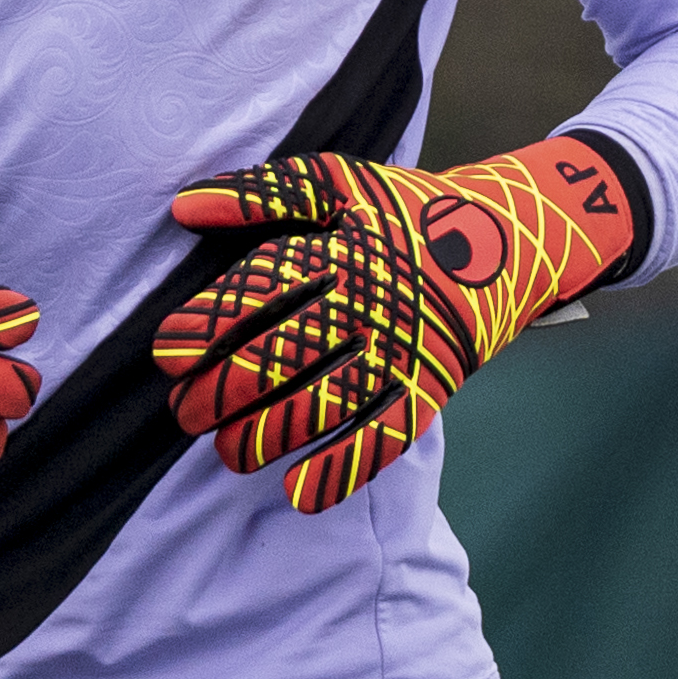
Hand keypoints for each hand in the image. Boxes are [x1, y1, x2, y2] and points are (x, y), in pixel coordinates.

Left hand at [149, 136, 642, 512]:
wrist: (509, 240)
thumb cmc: (403, 214)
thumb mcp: (339, 185)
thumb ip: (263, 194)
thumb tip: (184, 207)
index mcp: (344, 248)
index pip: (267, 285)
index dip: (213, 320)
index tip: (169, 353)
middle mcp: (374, 301)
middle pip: (289, 351)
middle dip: (227, 389)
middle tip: (185, 412)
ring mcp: (405, 350)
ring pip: (329, 402)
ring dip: (270, 434)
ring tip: (226, 452)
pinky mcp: (432, 389)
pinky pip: (386, 436)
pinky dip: (343, 468)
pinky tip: (297, 493)